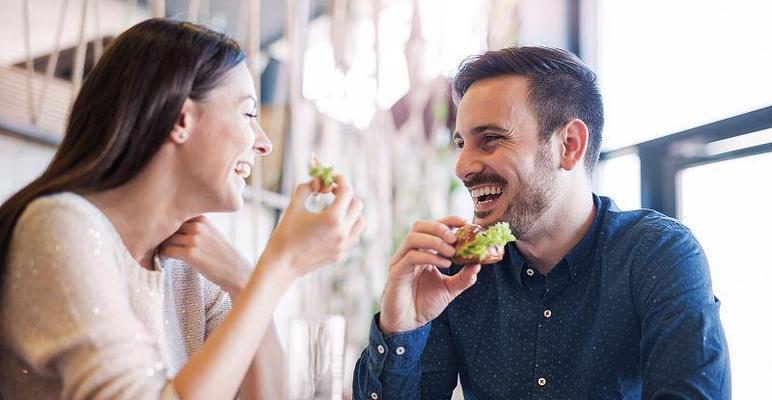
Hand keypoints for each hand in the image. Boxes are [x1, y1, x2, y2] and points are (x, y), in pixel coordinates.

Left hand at [159, 216, 250, 294]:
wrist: (237, 272)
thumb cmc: (223, 256)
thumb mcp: (213, 234)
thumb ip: (197, 228)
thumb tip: (174, 229)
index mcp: (203, 220)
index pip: (176, 217)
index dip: (168, 226)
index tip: (163, 232)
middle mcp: (198, 227)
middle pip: (169, 227)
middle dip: (163, 236)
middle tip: (157, 245)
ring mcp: (194, 240)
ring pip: (166, 239)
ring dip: (161, 246)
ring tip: (160, 254)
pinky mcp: (190, 254)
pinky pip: (167, 251)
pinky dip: (162, 256)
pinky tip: (164, 261)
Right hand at [262, 175, 364, 280]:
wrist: (282, 264)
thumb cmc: (285, 234)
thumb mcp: (294, 206)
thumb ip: (307, 188)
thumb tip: (317, 181)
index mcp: (332, 218)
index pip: (346, 191)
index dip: (341, 179)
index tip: (333, 176)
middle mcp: (342, 231)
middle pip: (357, 204)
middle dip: (346, 194)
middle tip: (332, 191)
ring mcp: (343, 244)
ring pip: (360, 221)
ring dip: (352, 210)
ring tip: (336, 207)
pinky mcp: (341, 253)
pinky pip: (354, 235)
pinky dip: (350, 226)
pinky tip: (335, 224)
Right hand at [379, 216, 481, 334]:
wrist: (408, 324)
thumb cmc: (424, 304)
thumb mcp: (449, 289)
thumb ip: (463, 278)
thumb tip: (478, 264)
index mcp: (422, 252)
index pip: (433, 227)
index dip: (449, 221)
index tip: (466, 222)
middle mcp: (409, 253)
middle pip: (419, 225)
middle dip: (439, 227)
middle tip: (456, 238)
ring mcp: (401, 261)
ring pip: (413, 237)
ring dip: (435, 241)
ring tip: (452, 252)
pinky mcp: (396, 273)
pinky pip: (411, 257)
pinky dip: (430, 256)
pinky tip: (445, 264)